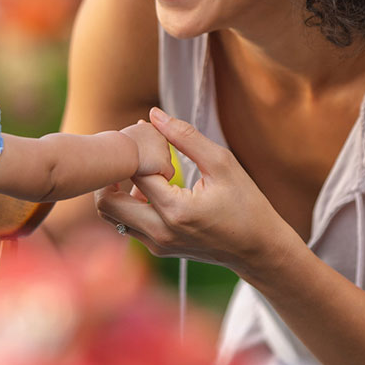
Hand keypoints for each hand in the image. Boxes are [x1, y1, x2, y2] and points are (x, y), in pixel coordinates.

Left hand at [97, 107, 297, 272]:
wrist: (258, 249)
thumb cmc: (246, 204)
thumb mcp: (222, 163)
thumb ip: (185, 137)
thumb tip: (153, 114)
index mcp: (175, 210)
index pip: (133, 171)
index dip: (134, 147)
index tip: (144, 133)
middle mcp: (159, 231)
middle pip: (106, 202)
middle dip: (110, 173)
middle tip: (125, 153)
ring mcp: (156, 244)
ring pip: (111, 216)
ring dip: (117, 190)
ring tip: (138, 169)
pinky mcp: (157, 248)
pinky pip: (126, 225)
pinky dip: (128, 204)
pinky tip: (148, 188)